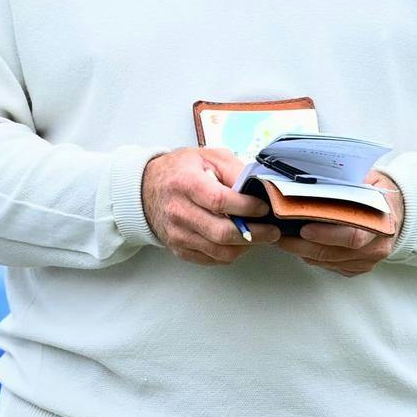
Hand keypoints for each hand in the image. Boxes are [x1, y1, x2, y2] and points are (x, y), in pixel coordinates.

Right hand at [139, 147, 278, 263]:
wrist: (145, 188)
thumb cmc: (180, 170)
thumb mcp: (207, 157)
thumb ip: (234, 170)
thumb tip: (259, 187)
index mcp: (186, 183)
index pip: (220, 201)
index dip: (247, 207)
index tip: (264, 207)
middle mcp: (178, 211)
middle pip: (222, 232)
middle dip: (254, 234)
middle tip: (271, 230)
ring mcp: (177, 233)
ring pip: (220, 251)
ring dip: (245, 247)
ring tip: (258, 236)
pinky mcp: (178, 248)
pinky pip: (211, 259)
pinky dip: (230, 253)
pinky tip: (238, 241)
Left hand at [276, 169, 402, 276]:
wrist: (399, 209)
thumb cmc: (379, 191)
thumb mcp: (367, 180)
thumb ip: (345, 183)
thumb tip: (313, 178)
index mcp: (381, 222)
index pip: (352, 235)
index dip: (327, 235)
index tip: (303, 229)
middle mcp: (376, 246)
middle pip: (334, 252)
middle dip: (303, 246)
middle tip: (280, 237)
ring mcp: (368, 260)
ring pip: (330, 262)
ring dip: (304, 253)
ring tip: (283, 240)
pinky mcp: (360, 267)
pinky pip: (333, 267)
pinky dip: (315, 258)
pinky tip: (301, 247)